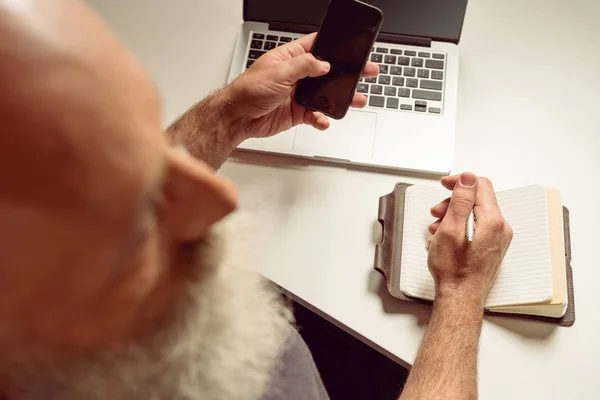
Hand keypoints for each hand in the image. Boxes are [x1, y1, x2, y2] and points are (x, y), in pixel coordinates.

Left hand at [226, 33, 378, 139]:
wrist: (238, 117)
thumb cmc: (248, 90)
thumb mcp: (278, 72)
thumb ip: (303, 67)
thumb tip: (323, 64)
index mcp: (290, 57)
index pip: (317, 46)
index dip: (335, 47)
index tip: (352, 49)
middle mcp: (297, 74)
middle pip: (328, 72)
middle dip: (347, 73)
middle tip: (366, 72)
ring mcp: (298, 94)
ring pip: (325, 95)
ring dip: (340, 99)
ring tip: (355, 100)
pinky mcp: (297, 112)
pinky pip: (315, 114)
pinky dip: (321, 118)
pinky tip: (323, 120)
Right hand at [427, 173, 512, 305]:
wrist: (460, 297)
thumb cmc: (454, 270)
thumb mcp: (451, 229)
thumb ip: (461, 201)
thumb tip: (468, 179)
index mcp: (492, 221)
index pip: (480, 185)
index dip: (460, 182)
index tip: (445, 185)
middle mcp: (500, 228)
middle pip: (477, 200)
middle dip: (453, 203)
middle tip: (436, 213)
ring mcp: (498, 239)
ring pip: (474, 214)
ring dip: (453, 216)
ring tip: (436, 229)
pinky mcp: (492, 247)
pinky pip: (476, 228)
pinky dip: (459, 227)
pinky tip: (444, 238)